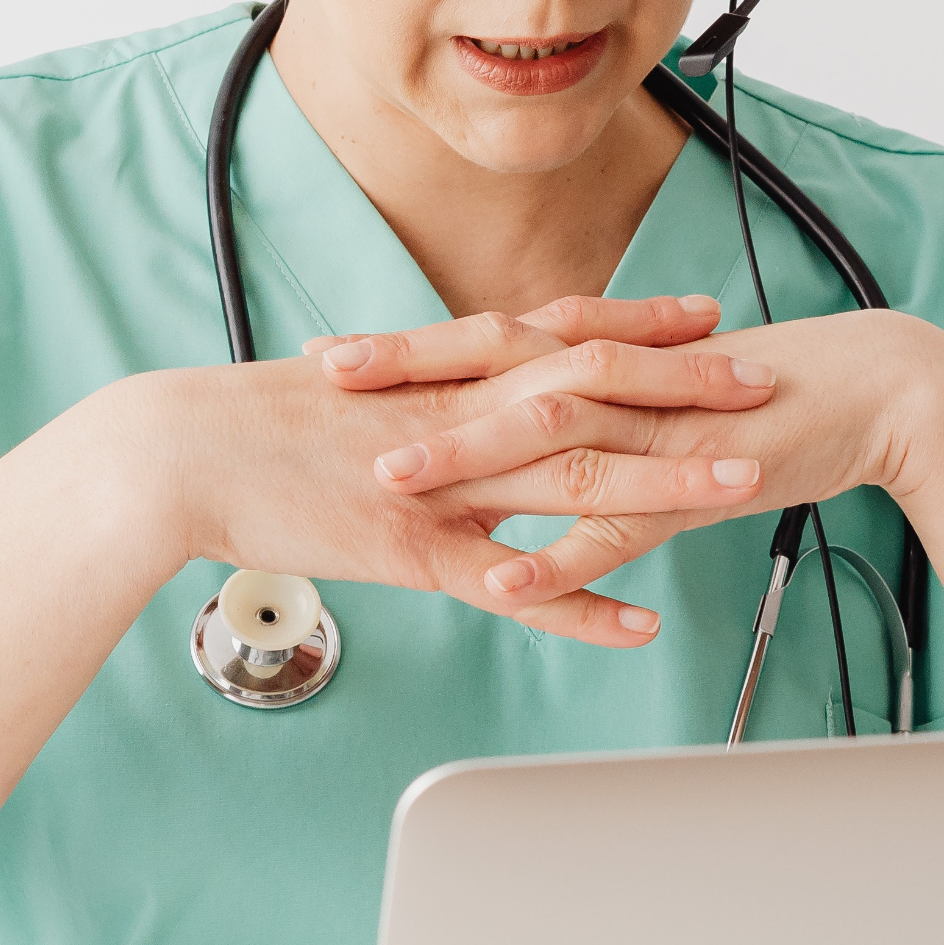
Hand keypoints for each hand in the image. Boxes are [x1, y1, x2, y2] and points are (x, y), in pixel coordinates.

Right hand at [109, 294, 780, 648]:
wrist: (178, 451)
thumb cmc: (250, 423)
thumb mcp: (351, 393)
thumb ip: (414, 394)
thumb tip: (449, 394)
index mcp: (445, 372)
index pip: (563, 336)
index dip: (641, 328)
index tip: (707, 321)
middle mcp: (460, 414)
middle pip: (595, 391)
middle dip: (687, 389)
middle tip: (765, 384)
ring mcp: (445, 482)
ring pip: (577, 479)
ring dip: (669, 481)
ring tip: (746, 484)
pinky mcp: (416, 550)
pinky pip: (515, 584)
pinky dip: (582, 603)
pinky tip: (641, 623)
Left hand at [320, 300, 943, 606]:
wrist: (865, 393)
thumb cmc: (755, 395)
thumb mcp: (652, 396)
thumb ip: (585, 411)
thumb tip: (516, 425)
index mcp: (598, 352)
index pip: (483, 341)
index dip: (405, 348)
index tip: (326, 354)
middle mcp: (615, 378)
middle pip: (495, 366)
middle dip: (407, 373)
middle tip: (325, 380)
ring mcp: (652, 428)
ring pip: (545, 438)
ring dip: (466, 456)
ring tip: (389, 479)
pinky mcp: (692, 483)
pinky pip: (615, 528)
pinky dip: (559, 558)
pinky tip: (504, 583)